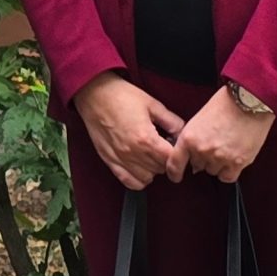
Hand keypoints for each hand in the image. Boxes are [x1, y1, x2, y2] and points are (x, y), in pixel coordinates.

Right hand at [71, 71, 184, 190]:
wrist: (94, 94)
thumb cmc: (121, 96)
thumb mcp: (152, 104)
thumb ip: (171, 121)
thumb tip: (182, 133)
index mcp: (146, 138)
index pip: (171, 159)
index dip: (177, 152)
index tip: (174, 145)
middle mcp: (133, 152)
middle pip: (160, 169)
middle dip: (165, 159)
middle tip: (162, 146)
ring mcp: (120, 158)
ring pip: (147, 178)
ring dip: (152, 169)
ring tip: (150, 156)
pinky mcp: (109, 160)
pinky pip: (128, 181)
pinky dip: (137, 179)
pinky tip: (139, 167)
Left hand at [166, 87, 275, 183]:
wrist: (247, 102)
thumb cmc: (224, 106)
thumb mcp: (198, 120)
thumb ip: (192, 139)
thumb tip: (192, 157)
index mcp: (189, 137)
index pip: (175, 163)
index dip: (174, 173)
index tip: (175, 177)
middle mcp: (202, 150)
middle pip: (197, 166)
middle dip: (203, 159)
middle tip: (214, 145)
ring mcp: (220, 157)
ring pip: (213, 171)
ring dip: (217, 164)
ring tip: (226, 147)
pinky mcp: (237, 162)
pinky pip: (227, 177)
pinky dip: (228, 172)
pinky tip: (232, 161)